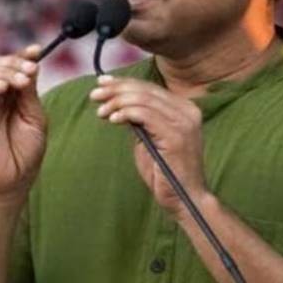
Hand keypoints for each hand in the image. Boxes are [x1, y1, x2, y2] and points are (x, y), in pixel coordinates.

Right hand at [0, 45, 46, 202]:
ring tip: (20, 81)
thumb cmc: (27, 151)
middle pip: (0, 65)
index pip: (16, 66)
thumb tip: (31, 68)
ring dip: (4, 71)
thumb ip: (30, 95)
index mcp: (16, 94)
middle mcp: (0, 95)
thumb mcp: (36, 118)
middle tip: (30, 69)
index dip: (24, 55)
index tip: (37, 49)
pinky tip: (3, 88)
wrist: (15, 178)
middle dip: (16, 62)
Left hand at [89, 75, 207, 212]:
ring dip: (117, 102)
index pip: (149, 88)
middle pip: (145, 90)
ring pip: (143, 100)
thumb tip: (117, 101)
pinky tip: (112, 119)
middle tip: (94, 94)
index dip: (123, 83)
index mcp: (183, 109)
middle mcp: (187, 111)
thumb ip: (139, 120)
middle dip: (116, 90)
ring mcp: (184, 122)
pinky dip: (126, 114)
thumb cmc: (164, 173)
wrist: (185, 199)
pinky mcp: (176, 135)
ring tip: (100, 111)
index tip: (101, 83)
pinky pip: (145, 115)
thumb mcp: (149, 140)